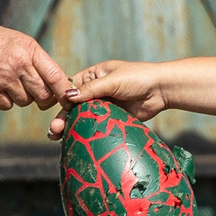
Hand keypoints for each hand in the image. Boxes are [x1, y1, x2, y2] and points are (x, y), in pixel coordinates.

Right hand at [0, 17, 68, 109]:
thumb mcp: (17, 40)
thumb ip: (34, 59)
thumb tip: (53, 80)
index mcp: (29, 49)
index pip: (56, 76)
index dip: (64, 91)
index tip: (67, 98)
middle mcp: (19, 64)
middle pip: (43, 95)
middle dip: (43, 99)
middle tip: (37, 95)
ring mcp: (4, 78)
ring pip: (25, 102)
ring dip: (20, 98)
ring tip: (9, 82)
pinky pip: (6, 105)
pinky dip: (3, 101)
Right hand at [46, 61, 167, 137]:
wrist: (161, 90)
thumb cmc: (137, 78)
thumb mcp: (112, 81)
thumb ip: (91, 90)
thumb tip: (68, 96)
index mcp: (94, 76)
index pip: (72, 86)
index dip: (62, 98)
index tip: (56, 110)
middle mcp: (96, 90)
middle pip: (75, 104)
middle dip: (63, 117)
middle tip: (54, 130)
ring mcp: (104, 104)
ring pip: (83, 116)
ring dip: (72, 126)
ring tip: (58, 137)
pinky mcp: (112, 117)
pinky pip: (96, 125)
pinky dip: (86, 131)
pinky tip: (76, 139)